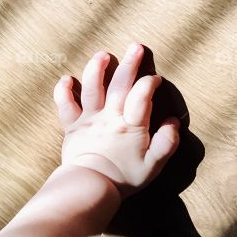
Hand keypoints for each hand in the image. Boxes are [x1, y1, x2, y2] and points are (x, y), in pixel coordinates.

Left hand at [54, 44, 180, 197]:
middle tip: (136, 46)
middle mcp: (110, 118)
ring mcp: (89, 120)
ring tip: (103, 54)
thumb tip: (173, 122)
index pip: (142, 96)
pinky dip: (63, 91)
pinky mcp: (72, 126)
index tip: (155, 79)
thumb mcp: (153, 165)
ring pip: (92, 88)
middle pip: (120, 85)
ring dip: (97, 69)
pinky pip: (65, 105)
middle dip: (130, 64)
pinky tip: (67, 79)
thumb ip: (167, 143)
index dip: (150, 84)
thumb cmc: (123, 178)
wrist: (88, 190)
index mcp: (131, 126)